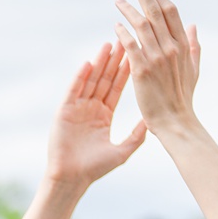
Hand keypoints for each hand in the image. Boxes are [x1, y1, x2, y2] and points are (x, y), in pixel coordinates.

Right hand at [44, 41, 148, 186]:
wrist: (72, 179)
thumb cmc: (95, 169)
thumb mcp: (123, 150)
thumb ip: (137, 134)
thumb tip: (153, 120)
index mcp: (104, 116)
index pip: (116, 87)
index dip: (125, 70)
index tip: (135, 53)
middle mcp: (90, 109)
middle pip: (104, 79)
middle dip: (114, 60)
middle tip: (124, 39)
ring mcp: (76, 109)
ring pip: (90, 81)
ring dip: (99, 63)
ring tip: (108, 44)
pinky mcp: (64, 112)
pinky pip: (74, 91)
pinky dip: (80, 77)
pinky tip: (88, 63)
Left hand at [113, 0, 201, 136]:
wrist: (176, 122)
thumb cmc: (183, 97)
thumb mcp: (193, 69)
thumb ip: (193, 46)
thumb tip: (194, 25)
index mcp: (183, 45)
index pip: (171, 12)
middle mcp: (172, 47)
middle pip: (156, 10)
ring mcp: (158, 58)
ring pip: (142, 24)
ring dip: (128, 9)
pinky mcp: (143, 70)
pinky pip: (131, 45)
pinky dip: (123, 32)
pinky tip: (115, 24)